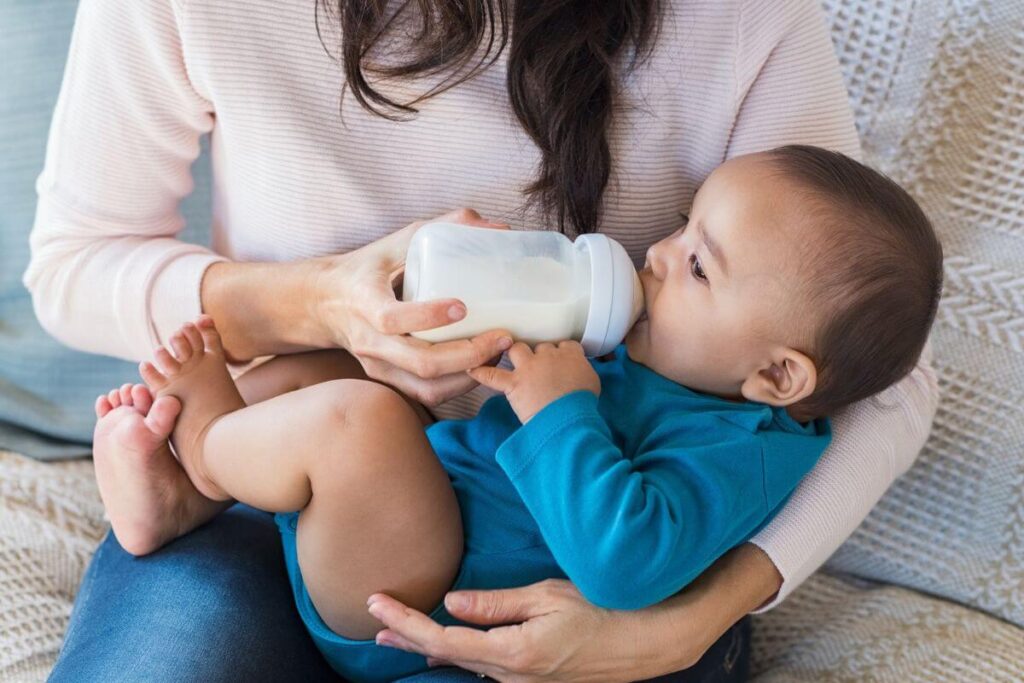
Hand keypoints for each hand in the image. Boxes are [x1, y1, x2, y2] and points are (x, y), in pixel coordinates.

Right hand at [311, 208, 514, 406]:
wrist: (325, 302)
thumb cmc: (368, 268)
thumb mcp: (398, 240)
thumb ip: (445, 227)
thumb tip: (498, 227)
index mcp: (365, 301)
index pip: (392, 318)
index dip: (428, 316)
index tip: (463, 307)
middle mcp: (369, 340)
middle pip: (421, 362)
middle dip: (469, 354)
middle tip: (502, 337)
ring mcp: (377, 365)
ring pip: (427, 386)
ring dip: (469, 375)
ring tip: (497, 354)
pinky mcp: (387, 379)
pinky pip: (426, 394)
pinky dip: (458, 386)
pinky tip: (480, 366)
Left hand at [366, 580, 647, 681]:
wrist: (649, 642)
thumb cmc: (604, 609)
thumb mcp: (548, 596)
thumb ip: (496, 604)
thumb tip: (451, 603)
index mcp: (513, 653)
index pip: (443, 638)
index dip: (405, 622)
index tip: (376, 605)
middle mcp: (513, 677)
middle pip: (447, 656)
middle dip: (407, 638)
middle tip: (373, 623)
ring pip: (465, 666)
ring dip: (430, 647)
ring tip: (398, 635)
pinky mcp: (537, 681)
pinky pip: (487, 670)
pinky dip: (459, 655)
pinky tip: (448, 648)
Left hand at [468, 341, 599, 422]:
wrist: (569, 418)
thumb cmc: (583, 404)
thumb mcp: (592, 383)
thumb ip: (582, 372)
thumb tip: (577, 374)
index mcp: (570, 354)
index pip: (564, 345)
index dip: (560, 352)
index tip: (560, 360)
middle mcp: (548, 355)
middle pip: (540, 346)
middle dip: (538, 355)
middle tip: (539, 368)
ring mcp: (529, 368)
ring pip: (517, 349)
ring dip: (514, 354)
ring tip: (512, 359)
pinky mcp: (514, 384)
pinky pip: (492, 375)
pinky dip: (481, 373)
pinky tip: (472, 370)